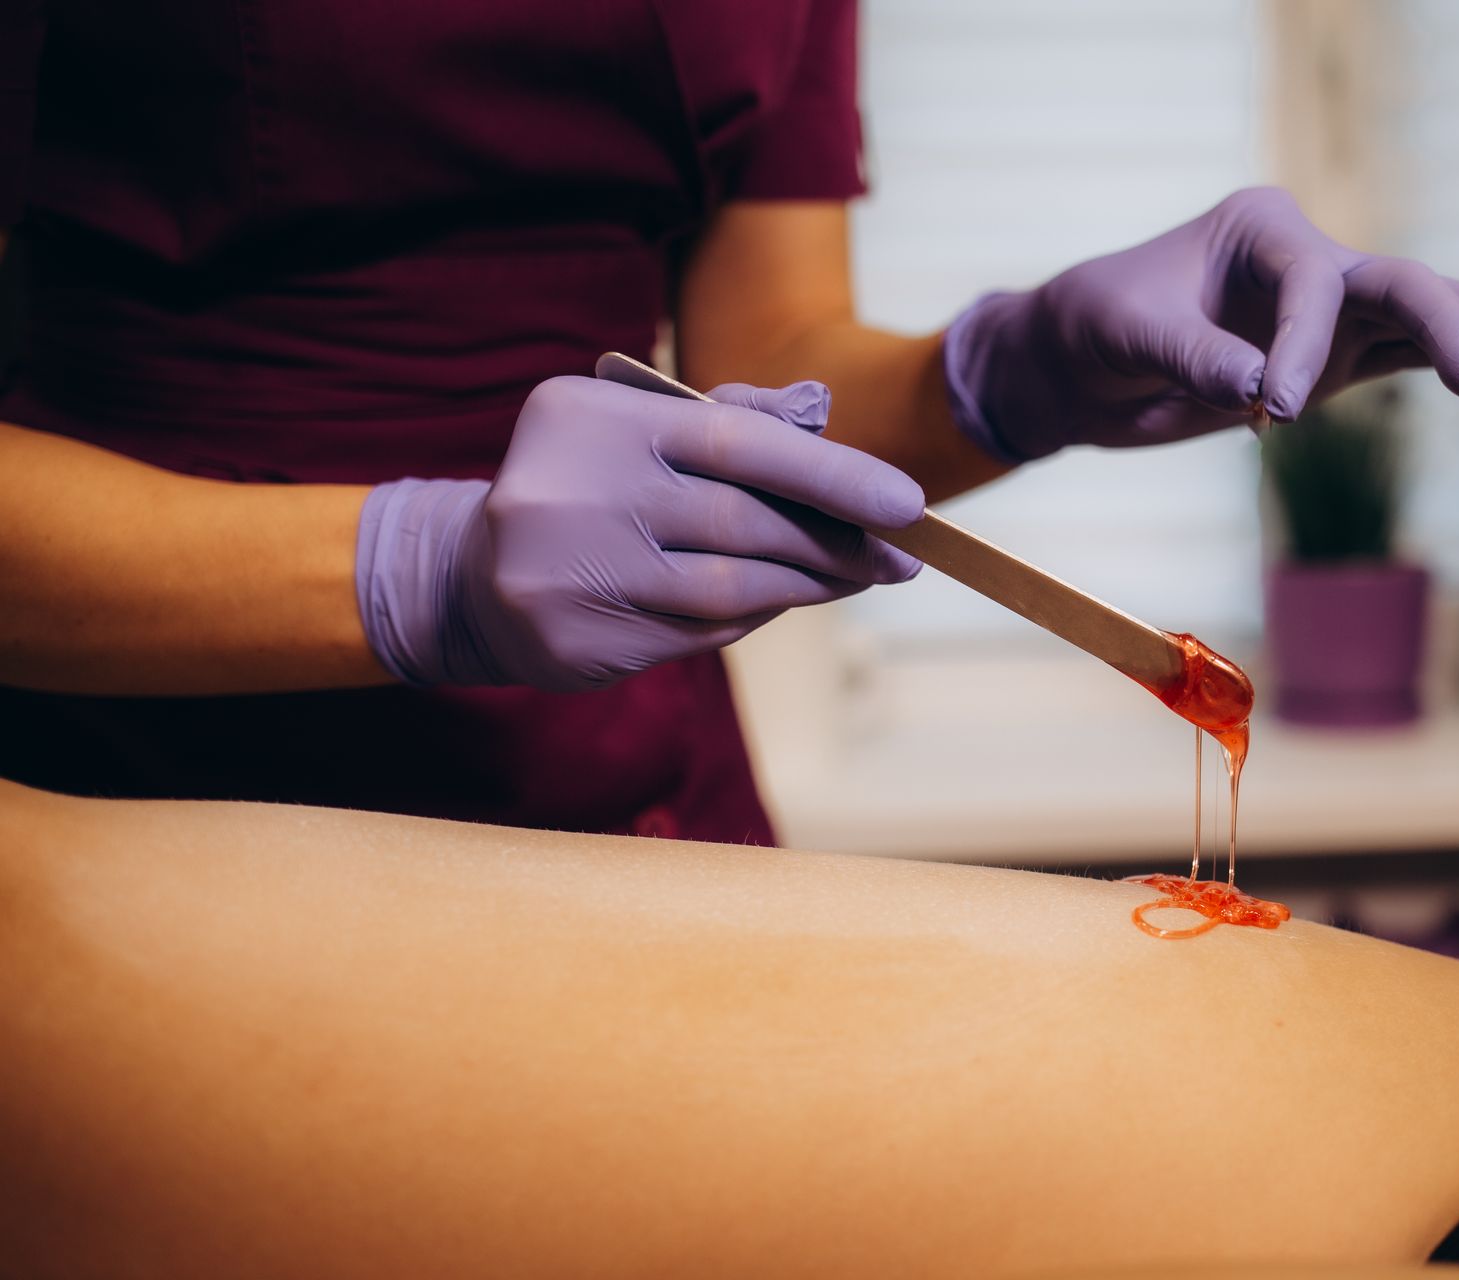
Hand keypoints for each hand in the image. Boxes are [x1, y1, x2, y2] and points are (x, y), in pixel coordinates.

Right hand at [356, 377, 923, 690]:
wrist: (472, 576)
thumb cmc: (585, 484)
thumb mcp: (638, 426)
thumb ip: (728, 416)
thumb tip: (822, 414)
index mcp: (599, 421)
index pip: (739, 442)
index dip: (833, 475)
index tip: (907, 505)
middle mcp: (578, 494)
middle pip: (745, 525)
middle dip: (836, 543)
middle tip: (897, 556)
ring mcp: (570, 575)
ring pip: (730, 590)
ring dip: (806, 586)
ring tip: (852, 578)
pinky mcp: (576, 643)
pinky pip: (700, 634)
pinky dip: (752, 618)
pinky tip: (779, 601)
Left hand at [943, 187, 1458, 461]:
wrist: (1074, 367)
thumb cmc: (1091, 326)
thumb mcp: (1124, 331)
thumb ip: (1190, 354)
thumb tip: (1262, 390)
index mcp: (1260, 228)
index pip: (1314, 282)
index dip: (1304, 346)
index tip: (1277, 407)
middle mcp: (1305, 262)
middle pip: (1401, 283)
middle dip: (1450, 325)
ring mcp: (1328, 315)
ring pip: (1422, 316)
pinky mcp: (1331, 364)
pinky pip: (1403, 359)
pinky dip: (1453, 360)